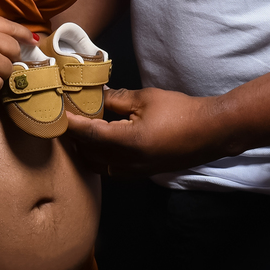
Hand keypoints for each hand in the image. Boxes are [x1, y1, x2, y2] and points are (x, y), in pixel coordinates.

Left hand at [65, 86, 225, 175]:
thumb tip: (97, 95)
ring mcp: (136, 171)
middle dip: (75, 138)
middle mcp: (129, 162)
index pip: (89, 134)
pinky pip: (112, 170)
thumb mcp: (146, 99)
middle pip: (89, 153)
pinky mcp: (142, 173)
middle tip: (66, 121)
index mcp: (128, 142)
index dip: (71, 125)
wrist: (211, 132)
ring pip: (99, 165)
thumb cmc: (181, 112)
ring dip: (86, 151)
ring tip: (79, 133)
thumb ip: (117, 98)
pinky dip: (100, 159)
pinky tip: (100, 145)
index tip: (58, 116)